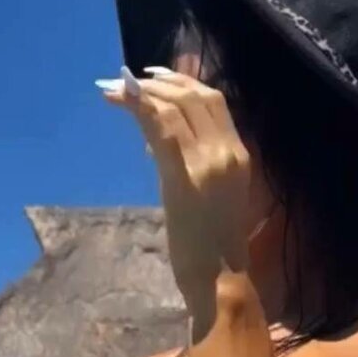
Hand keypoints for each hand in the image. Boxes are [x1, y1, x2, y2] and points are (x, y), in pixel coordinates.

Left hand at [99, 67, 251, 311]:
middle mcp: (228, 152)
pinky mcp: (183, 177)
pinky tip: (119, 101)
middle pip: (196, 96)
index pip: (214, 102)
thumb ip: (192, 165)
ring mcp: (208, 163)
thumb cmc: (211, 249)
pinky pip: (161, 129)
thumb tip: (158, 143)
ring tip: (117, 88)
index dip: (184, 82)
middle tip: (132, 78)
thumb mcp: (209, 197)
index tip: (157, 77)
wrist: (218, 279)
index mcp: (240, 155)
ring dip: (143, 92)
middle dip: (162, 82)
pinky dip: (139, 108)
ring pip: (175, 107)